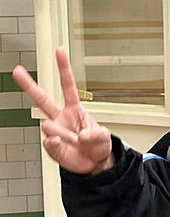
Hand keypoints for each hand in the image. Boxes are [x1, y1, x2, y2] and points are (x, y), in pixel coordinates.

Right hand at [12, 49, 113, 174]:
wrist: (94, 164)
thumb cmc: (98, 146)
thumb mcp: (104, 137)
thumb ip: (96, 135)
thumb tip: (81, 136)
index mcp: (75, 109)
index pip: (67, 85)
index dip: (63, 69)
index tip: (59, 51)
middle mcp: (61, 117)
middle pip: (42, 99)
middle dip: (29, 85)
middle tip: (18, 72)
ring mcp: (55, 131)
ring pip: (48, 125)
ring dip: (63, 133)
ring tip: (74, 140)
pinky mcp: (52, 146)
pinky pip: (49, 142)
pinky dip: (56, 144)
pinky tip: (62, 144)